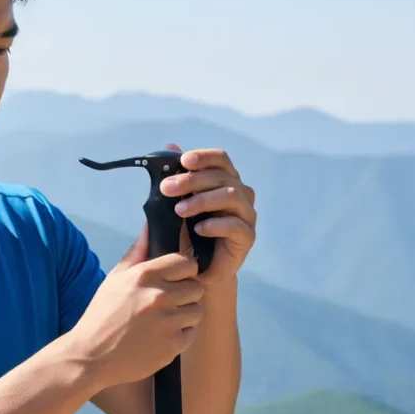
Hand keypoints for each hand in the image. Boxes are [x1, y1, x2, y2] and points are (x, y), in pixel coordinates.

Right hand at [67, 224, 204, 390]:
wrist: (90, 356)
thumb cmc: (101, 315)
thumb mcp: (114, 279)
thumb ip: (136, 252)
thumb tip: (149, 225)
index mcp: (145, 275)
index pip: (187, 262)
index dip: (184, 271)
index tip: (175, 279)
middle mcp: (159, 295)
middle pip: (196, 286)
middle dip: (185, 293)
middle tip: (168, 303)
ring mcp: (168, 321)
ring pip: (196, 310)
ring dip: (185, 315)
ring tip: (164, 321)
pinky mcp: (173, 344)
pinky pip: (191, 332)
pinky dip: (180, 335)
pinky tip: (161, 337)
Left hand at [159, 143, 256, 283]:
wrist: (198, 268)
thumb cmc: (189, 232)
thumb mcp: (178, 201)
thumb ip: (177, 175)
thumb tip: (169, 145)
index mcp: (226, 181)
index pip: (221, 159)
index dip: (204, 156)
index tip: (183, 160)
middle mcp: (241, 194)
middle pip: (223, 177)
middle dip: (192, 180)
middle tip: (167, 188)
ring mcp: (247, 215)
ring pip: (231, 196)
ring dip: (202, 200)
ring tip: (179, 211)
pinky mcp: (247, 237)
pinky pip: (235, 225)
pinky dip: (215, 224)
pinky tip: (198, 229)